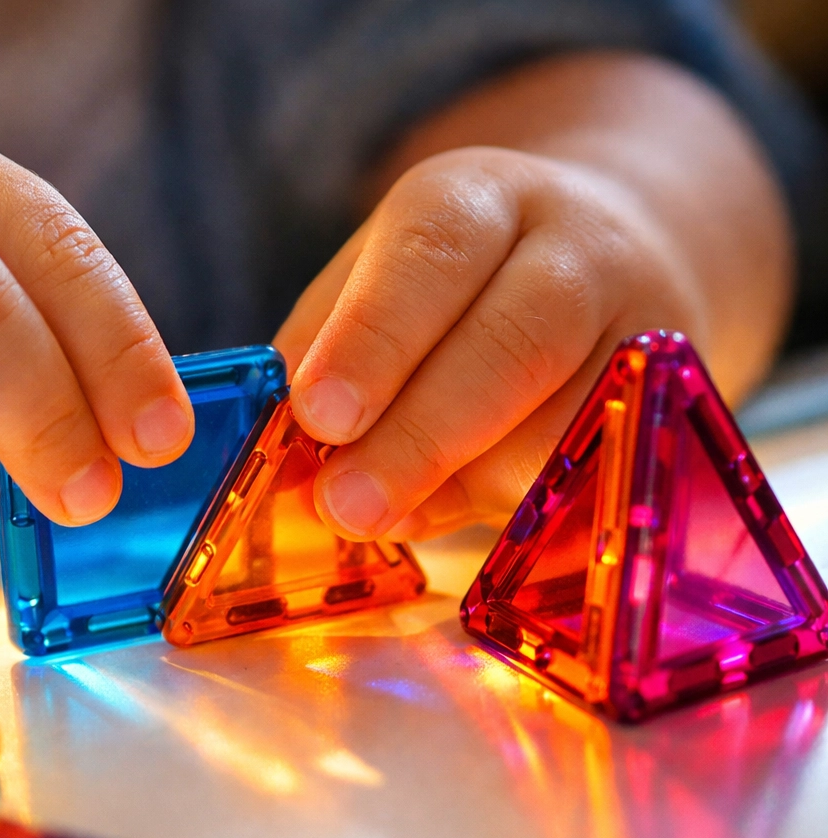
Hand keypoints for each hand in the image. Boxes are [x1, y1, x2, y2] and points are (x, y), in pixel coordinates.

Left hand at [276, 146, 705, 540]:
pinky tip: (455, 517)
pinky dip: (520, 520)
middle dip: (422, 438)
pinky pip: (597, 484)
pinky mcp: (668, 413)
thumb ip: (328, 353)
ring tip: (385, 515)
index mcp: (483, 202)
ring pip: (563, 430)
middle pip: (516, 344)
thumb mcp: (381, 277)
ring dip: (465, 490)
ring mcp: (641, 333)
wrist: (613, 254)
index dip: (376, 339)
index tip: (319, 416)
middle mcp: (578, 254)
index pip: (434, 254)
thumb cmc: (461, 283)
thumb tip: (285, 457)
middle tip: (345, 505)